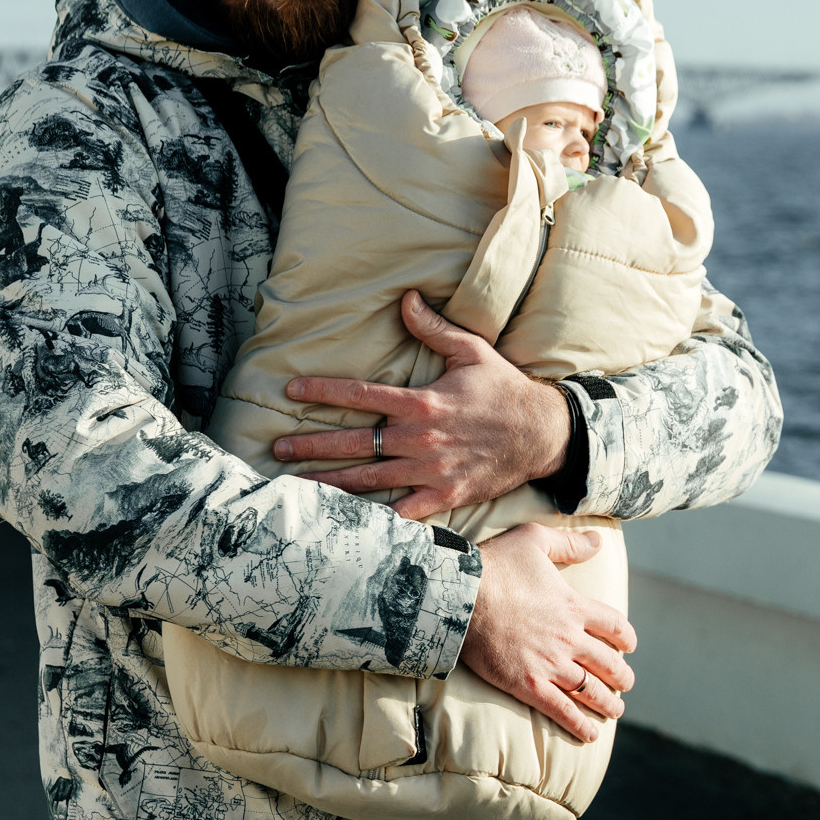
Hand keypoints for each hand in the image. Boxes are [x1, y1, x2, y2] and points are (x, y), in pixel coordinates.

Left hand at [274, 291, 571, 521]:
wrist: (543, 435)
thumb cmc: (504, 391)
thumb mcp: (471, 351)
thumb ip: (434, 327)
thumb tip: (406, 297)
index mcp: (422, 402)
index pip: (361, 394)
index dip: (322, 391)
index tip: (290, 391)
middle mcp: (420, 439)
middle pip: (354, 443)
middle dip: (311, 445)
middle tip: (277, 448)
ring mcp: (430, 472)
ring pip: (368, 480)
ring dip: (329, 482)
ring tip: (295, 485)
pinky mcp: (443, 497)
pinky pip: (401, 512)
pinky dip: (372, 519)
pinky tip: (344, 522)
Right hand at [457, 523, 638, 740]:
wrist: (459, 596)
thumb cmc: (494, 564)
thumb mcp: (535, 539)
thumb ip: (569, 543)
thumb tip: (597, 540)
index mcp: (574, 606)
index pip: (615, 626)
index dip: (626, 638)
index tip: (628, 646)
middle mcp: (569, 638)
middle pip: (609, 663)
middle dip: (622, 676)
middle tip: (626, 683)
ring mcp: (550, 663)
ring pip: (591, 689)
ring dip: (608, 702)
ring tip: (615, 710)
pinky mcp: (528, 684)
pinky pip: (562, 709)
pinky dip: (579, 724)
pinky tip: (590, 734)